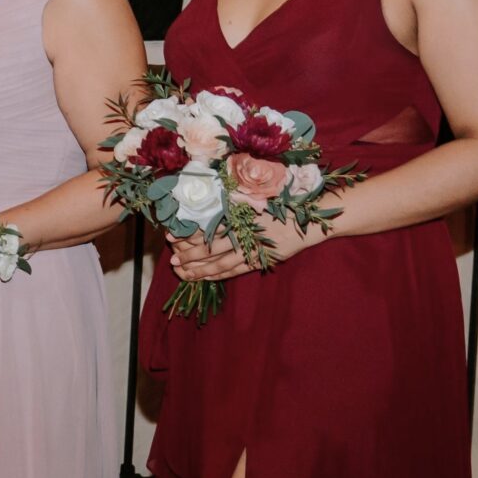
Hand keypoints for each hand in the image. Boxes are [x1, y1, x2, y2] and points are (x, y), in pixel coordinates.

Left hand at [168, 215, 308, 282]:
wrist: (306, 222)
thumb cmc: (280, 206)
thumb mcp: (254, 200)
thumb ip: (232, 204)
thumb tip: (208, 205)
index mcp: (239, 218)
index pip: (206, 228)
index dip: (187, 233)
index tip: (170, 235)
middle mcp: (243, 235)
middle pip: (209, 248)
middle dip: (189, 254)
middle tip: (172, 259)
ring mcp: (251, 250)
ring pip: (220, 263)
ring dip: (200, 269)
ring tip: (183, 272)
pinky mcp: (259, 261)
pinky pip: (234, 271)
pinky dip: (218, 275)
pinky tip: (205, 277)